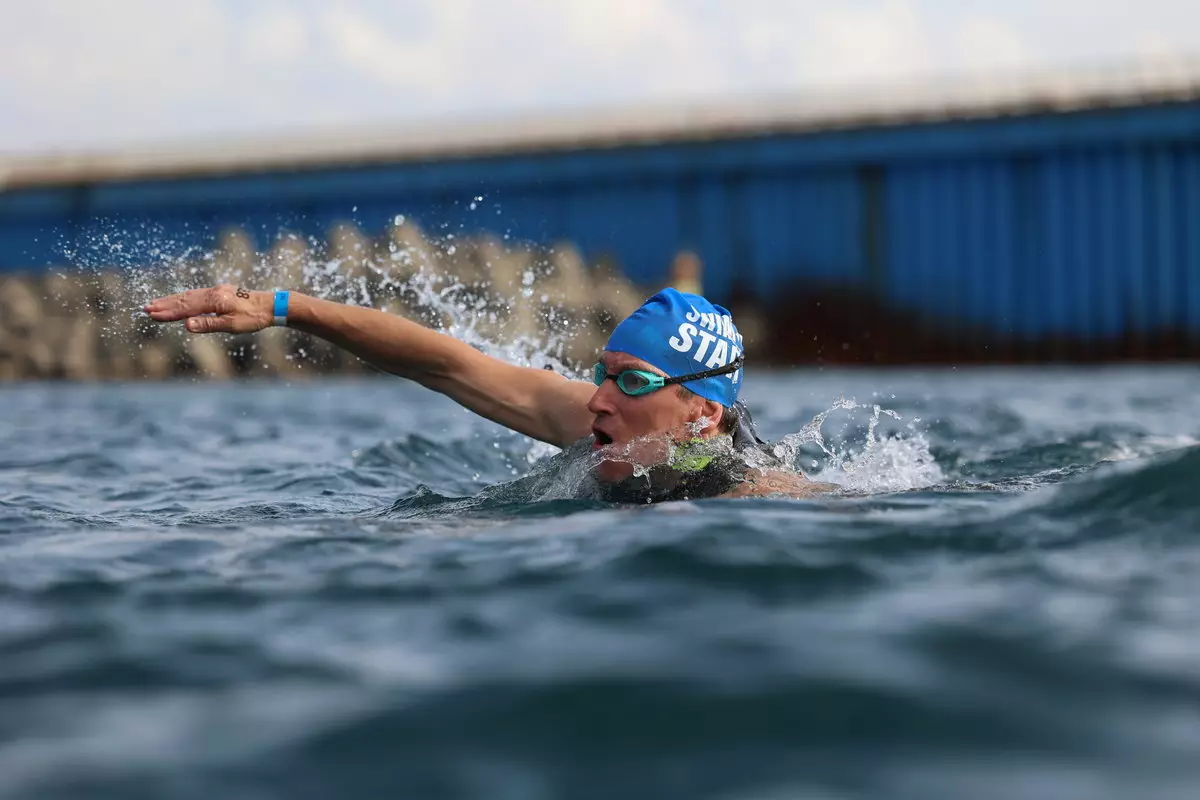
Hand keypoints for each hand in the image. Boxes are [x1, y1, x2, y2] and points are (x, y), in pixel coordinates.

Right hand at [143, 284, 273, 333]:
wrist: (271, 305)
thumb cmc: (254, 318)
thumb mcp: (232, 325)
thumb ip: (209, 324)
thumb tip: (186, 325)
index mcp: (215, 300)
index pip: (186, 308)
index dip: (168, 312)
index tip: (152, 314)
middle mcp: (213, 293)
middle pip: (184, 299)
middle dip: (164, 305)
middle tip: (145, 308)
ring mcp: (216, 291)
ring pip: (189, 295)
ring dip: (172, 300)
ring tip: (156, 304)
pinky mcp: (220, 292)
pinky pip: (197, 295)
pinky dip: (184, 298)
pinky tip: (178, 301)